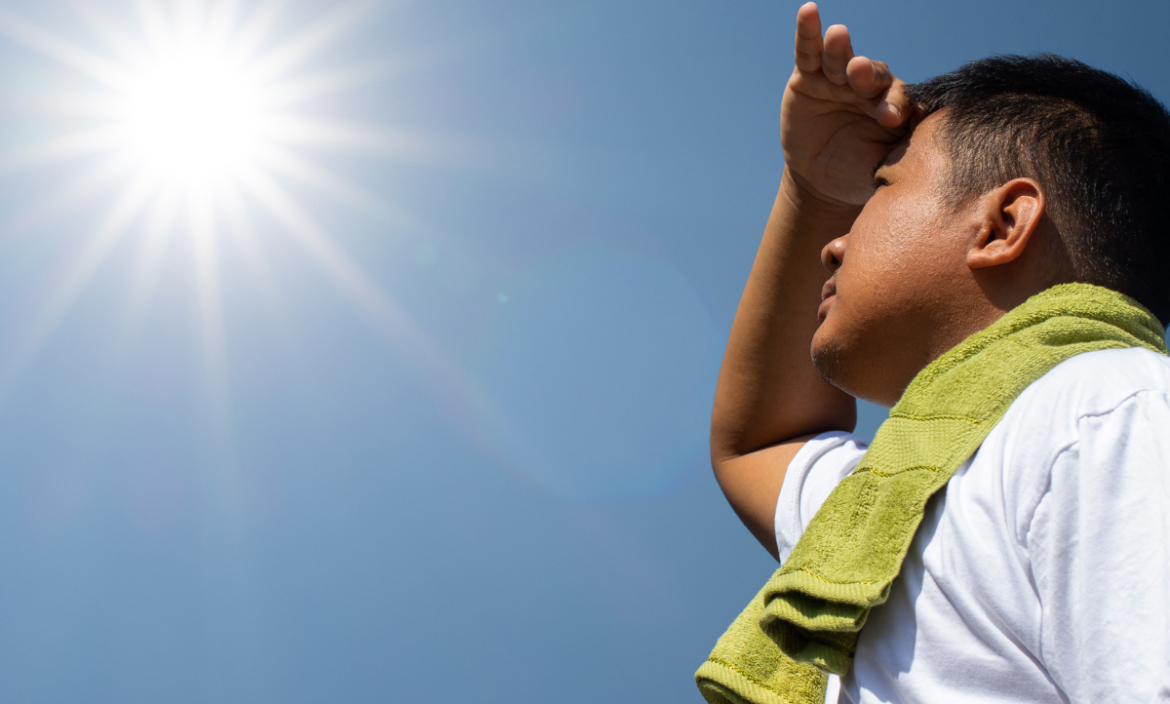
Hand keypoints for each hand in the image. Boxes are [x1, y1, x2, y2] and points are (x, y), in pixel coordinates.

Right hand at [781, 3, 913, 207]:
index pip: (899, 98)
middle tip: (860, 71)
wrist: (820, 182)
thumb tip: (931, 141)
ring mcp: (837, 79)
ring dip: (840, 48)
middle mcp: (868, 87)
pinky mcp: (807, 77)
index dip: (896, 103)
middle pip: (871, 73)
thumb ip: (903, 152)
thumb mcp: (883, 167)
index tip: (891, 116)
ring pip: (840, 59)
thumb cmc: (858, 174)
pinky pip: (808, 53)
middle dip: (866, 72)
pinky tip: (809, 12)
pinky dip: (808, 32)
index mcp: (893, 105)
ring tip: (839, 36)